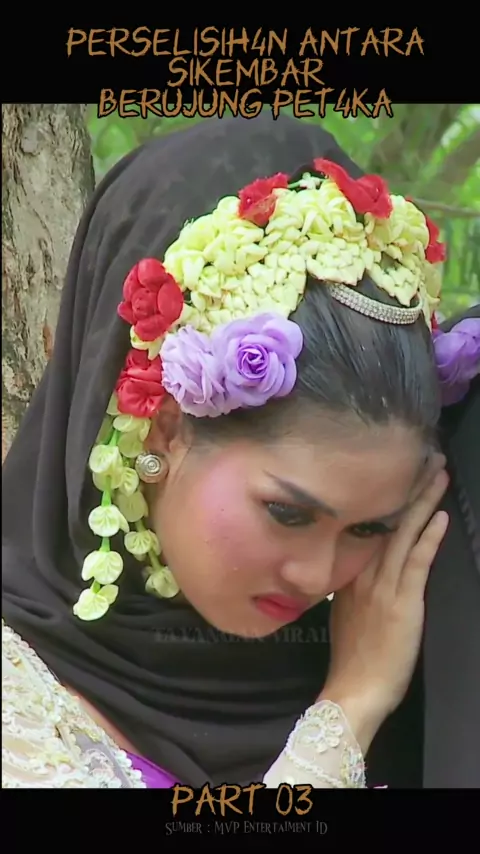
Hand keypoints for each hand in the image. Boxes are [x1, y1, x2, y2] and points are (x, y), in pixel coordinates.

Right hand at [321, 464, 448, 751]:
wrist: (354, 691)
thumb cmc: (353, 658)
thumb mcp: (345, 613)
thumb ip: (354, 585)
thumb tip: (364, 567)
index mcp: (349, 574)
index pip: (368, 524)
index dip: (385, 496)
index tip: (396, 469)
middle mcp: (363, 573)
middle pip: (385, 520)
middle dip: (406, 486)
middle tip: (423, 456)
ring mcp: (382, 586)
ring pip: (402, 534)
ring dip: (421, 502)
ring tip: (436, 473)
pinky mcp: (402, 602)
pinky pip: (416, 563)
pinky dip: (428, 539)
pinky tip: (438, 517)